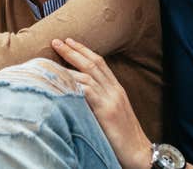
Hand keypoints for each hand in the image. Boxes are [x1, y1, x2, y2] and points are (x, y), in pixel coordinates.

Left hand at [52, 38, 151, 168]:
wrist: (139, 152)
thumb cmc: (124, 137)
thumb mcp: (112, 113)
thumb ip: (99, 101)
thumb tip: (78, 93)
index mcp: (117, 89)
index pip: (100, 63)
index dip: (84, 50)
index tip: (70, 41)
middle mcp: (115, 90)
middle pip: (92, 64)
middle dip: (74, 51)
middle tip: (57, 41)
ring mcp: (111, 100)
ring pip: (88, 75)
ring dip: (69, 64)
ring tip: (53, 58)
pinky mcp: (106, 111)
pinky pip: (87, 92)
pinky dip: (74, 84)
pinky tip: (61, 80)